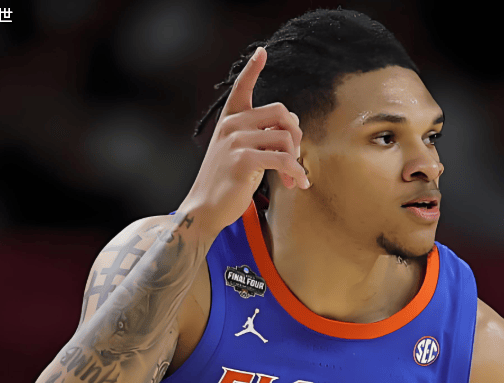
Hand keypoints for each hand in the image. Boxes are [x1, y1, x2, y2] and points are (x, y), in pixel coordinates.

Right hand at [179, 47, 308, 237]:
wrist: (205, 208)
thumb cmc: (226, 182)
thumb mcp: (240, 152)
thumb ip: (260, 136)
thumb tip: (293, 129)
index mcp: (230, 120)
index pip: (242, 88)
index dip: (252, 68)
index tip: (262, 52)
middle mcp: (231, 125)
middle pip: (281, 112)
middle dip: (297, 135)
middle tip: (295, 157)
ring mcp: (236, 141)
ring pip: (286, 138)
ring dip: (297, 160)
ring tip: (293, 177)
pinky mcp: (244, 160)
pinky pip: (283, 159)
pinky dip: (296, 172)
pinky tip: (298, 183)